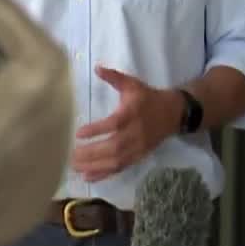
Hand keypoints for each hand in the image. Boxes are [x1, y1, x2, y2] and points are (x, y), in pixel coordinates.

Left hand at [70, 66, 179, 181]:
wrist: (173, 114)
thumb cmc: (148, 97)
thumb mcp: (132, 84)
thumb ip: (114, 77)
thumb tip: (96, 68)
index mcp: (133, 114)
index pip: (114, 124)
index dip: (97, 130)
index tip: (78, 133)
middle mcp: (136, 133)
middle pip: (113, 147)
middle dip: (92, 153)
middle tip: (71, 155)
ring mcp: (138, 148)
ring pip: (116, 161)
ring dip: (94, 166)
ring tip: (75, 166)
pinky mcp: (138, 157)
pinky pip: (120, 168)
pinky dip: (104, 174)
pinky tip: (88, 177)